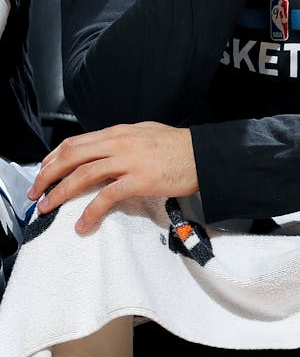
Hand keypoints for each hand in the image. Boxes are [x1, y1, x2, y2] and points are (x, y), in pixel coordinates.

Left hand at [28, 123, 198, 232]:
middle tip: (36, 193)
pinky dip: (91, 212)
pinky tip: (83, 223)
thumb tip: (102, 152)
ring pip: (82, 175)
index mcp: (118, 132)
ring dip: (60, 193)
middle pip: (71, 156)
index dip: (53, 159)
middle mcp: (119, 143)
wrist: (206, 155)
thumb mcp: (145, 133)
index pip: (75, 143)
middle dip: (47, 176)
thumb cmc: (180, 146)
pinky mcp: (140, 180)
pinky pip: (107, 197)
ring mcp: (129, 161)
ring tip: (48, 208)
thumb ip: (121, 141)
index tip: (43, 173)